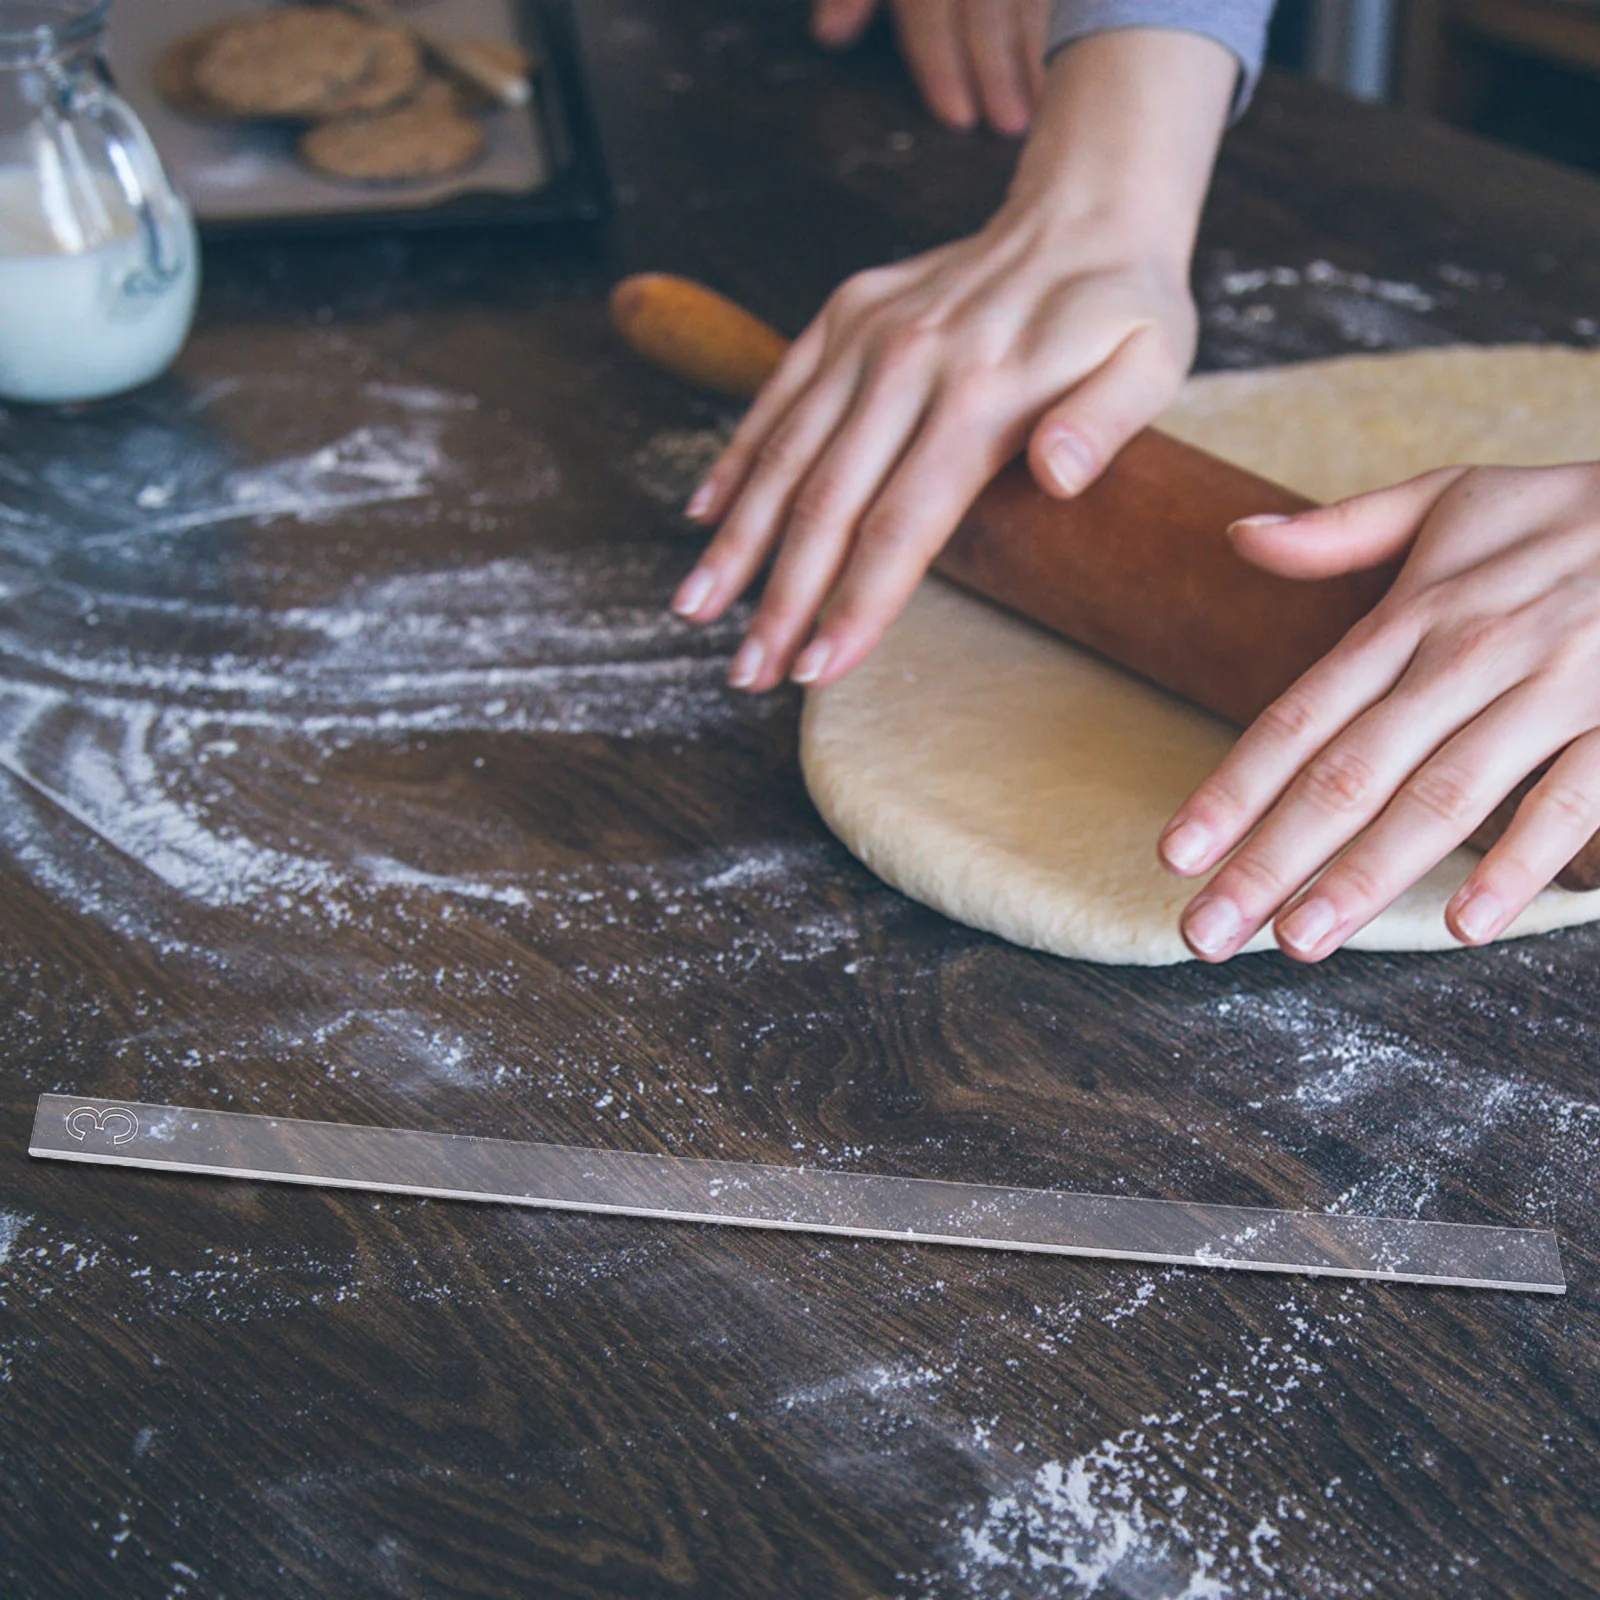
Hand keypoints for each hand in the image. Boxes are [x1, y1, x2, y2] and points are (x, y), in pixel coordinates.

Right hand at [671, 29, 1238, 695]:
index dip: (855, 602)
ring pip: (784, 456)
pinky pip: (776, 395)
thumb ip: (1105, 422)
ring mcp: (866, 337)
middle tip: (748, 672)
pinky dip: (738, 458)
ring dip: (737, 541)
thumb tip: (1056, 477)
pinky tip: (704, 518)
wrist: (1084, 207)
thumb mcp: (1152, 361)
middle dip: (781, 599)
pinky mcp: (842, 316)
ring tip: (696, 609)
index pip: (902, 524)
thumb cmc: (1124, 306)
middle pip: (827, 504)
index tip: (819, 668)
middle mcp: (908, 365)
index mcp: (980, 395)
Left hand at [811, 0, 1050, 135]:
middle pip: (984, 3)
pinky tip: (1081, 51)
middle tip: (1008, 127)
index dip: (940, 64)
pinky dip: (1069, 17)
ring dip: (1039, 50)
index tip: (958, 118)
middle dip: (994, 67)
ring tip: (1045, 105)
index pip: (928, 9)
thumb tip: (830, 36)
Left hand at [1159, 463, 1599, 961]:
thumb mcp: (1449, 499)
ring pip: (1442, 796)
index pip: (1299, 716)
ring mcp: (1551, 689)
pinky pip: (1570, 798)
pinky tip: (1464, 924)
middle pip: (1348, 773)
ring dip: (1367, 874)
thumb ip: (1340, 531)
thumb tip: (1239, 537)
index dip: (1232, 789)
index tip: (1176, 853)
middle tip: (1207, 933)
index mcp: (1413, 614)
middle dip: (1270, 859)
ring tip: (1301, 941)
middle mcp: (1467, 655)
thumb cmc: (1565, 512)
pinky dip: (1518, 861)